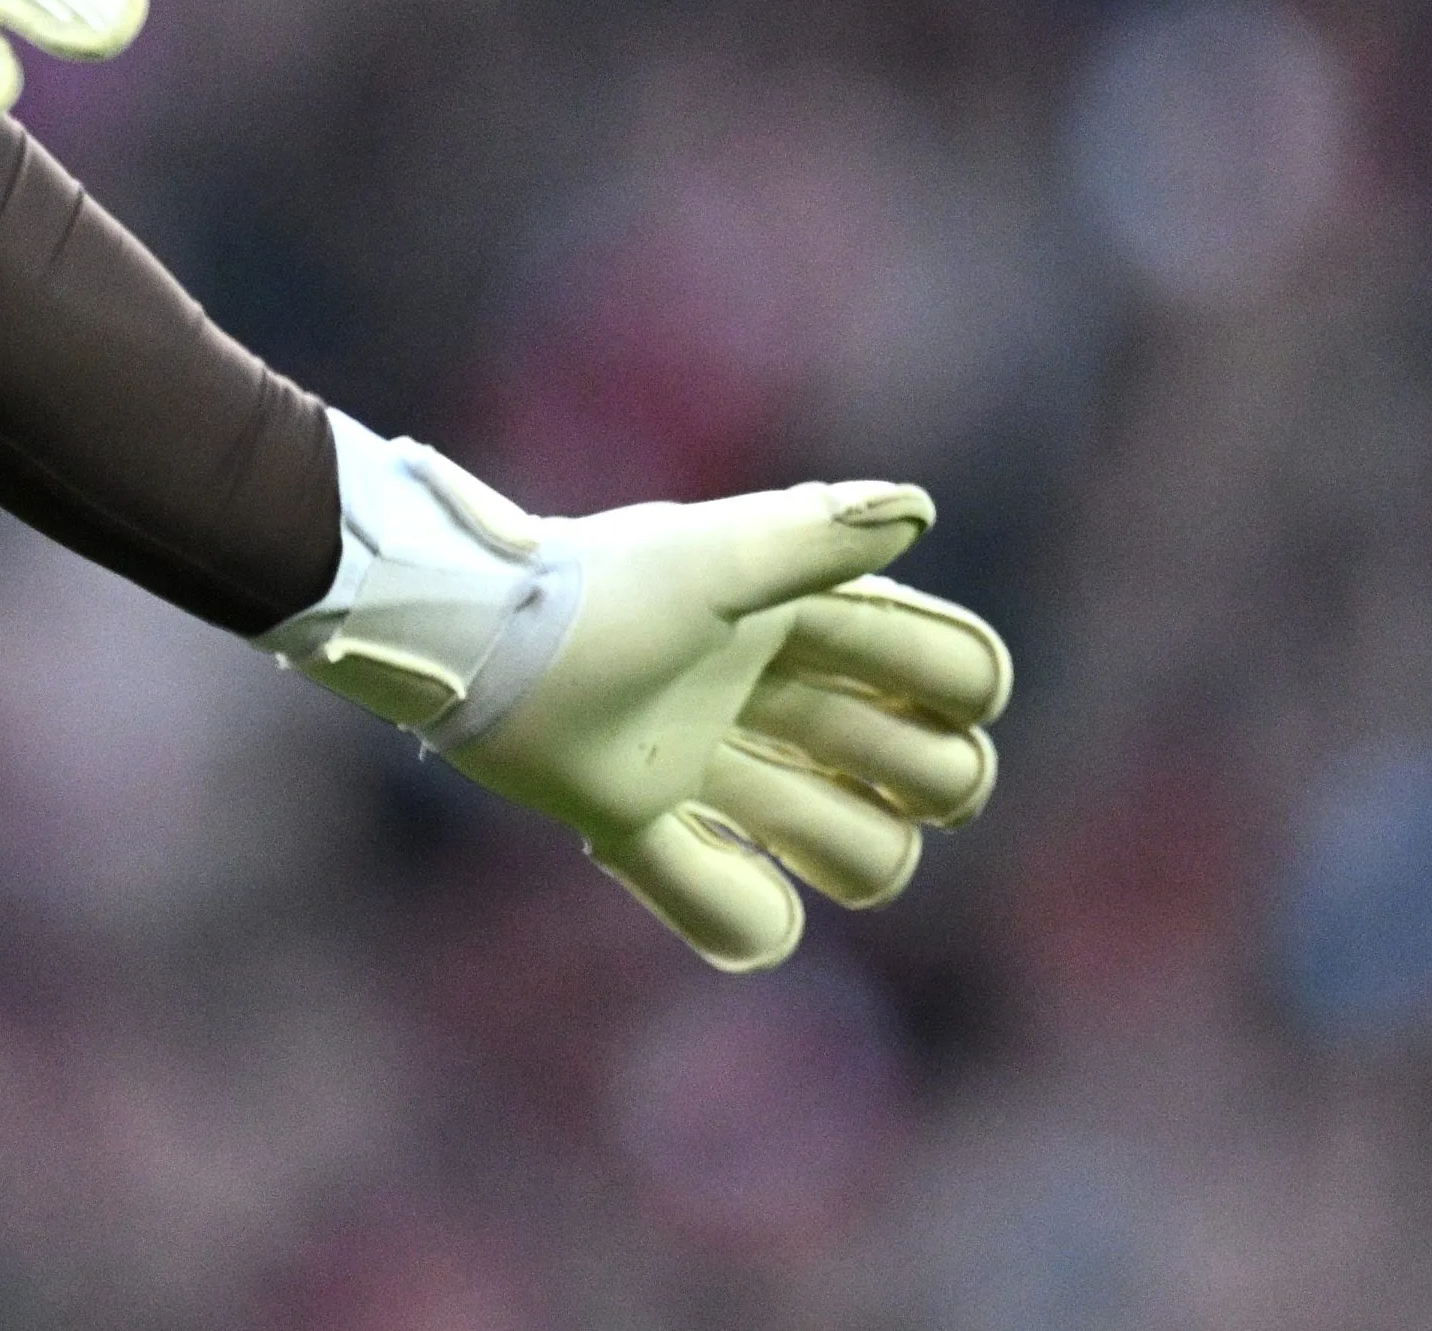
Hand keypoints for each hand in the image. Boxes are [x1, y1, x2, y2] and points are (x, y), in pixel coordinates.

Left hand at [275, 431, 1011, 970]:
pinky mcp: (642, 820)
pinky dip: (731, 913)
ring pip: (865, 855)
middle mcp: (782, 698)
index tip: (897, 691)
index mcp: (810, 624)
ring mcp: (719, 767)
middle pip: (937, 777)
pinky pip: (736, 919)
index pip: (957, 676)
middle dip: (915, 781)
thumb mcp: (711, 558)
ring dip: (831, 846)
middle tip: (820, 750)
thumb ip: (815, 538)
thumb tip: (919, 513)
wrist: (473, 640)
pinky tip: (657, 847)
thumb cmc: (597, 590)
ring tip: (737, 797)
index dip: (959, 694)